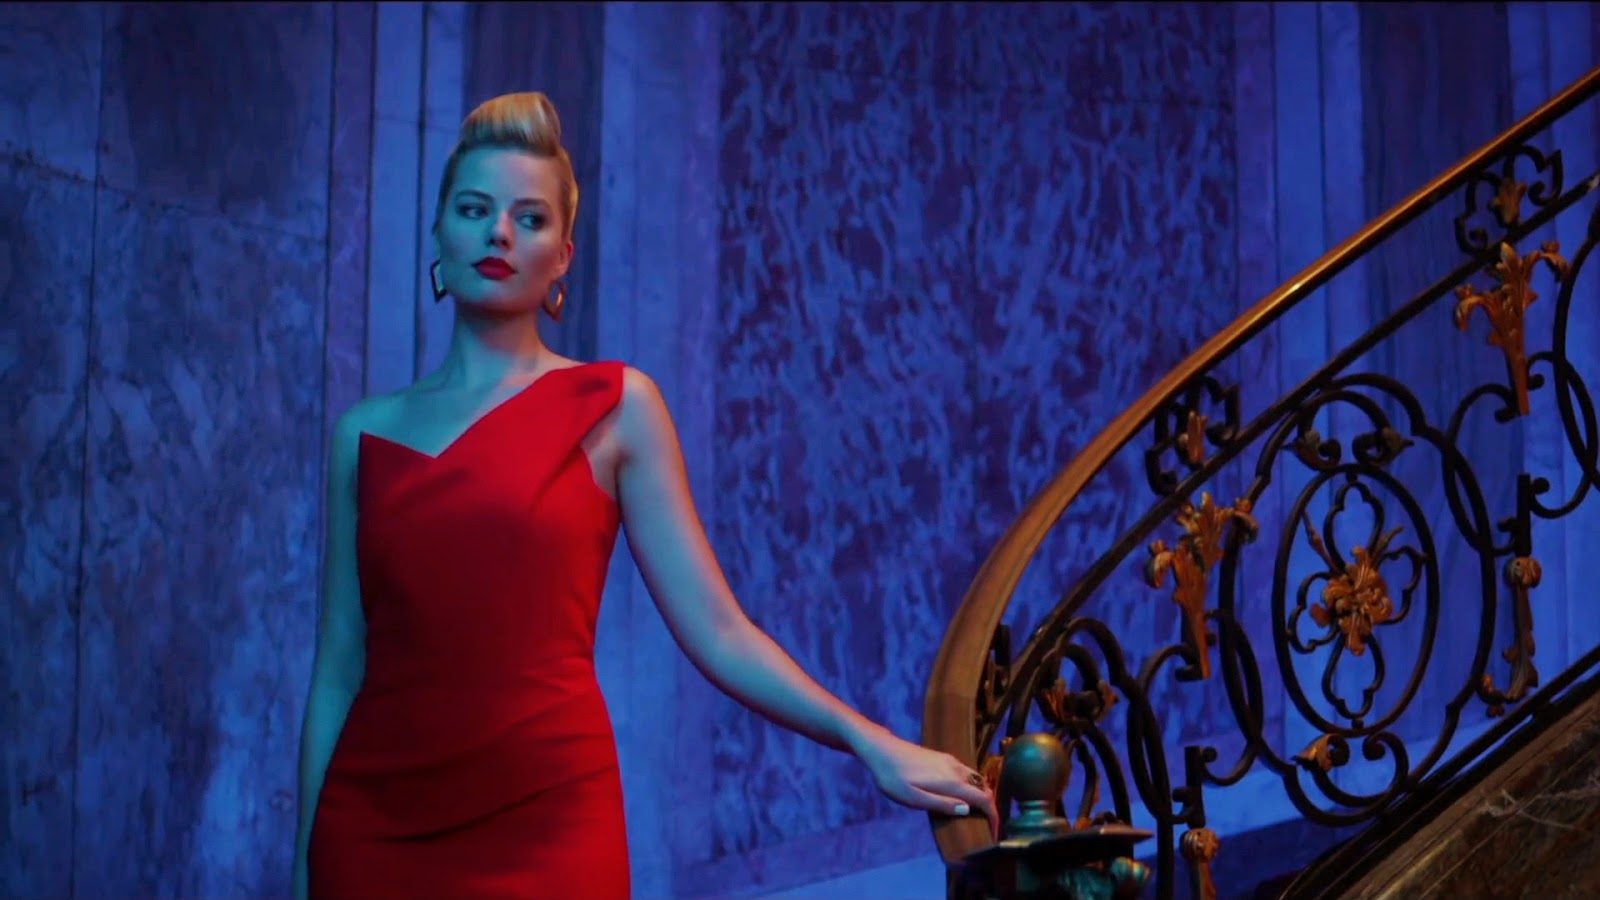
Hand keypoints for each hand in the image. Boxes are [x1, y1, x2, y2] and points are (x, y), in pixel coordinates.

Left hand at [852, 726, 999, 838]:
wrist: (880, 749)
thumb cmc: (893, 777)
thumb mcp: (913, 798)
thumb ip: (941, 804)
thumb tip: (967, 810)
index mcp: (951, 781)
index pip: (983, 798)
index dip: (993, 815)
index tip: (994, 830)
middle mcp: (956, 769)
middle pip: (984, 787)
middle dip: (990, 806)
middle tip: (986, 824)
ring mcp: (950, 761)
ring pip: (976, 778)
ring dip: (981, 795)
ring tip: (976, 812)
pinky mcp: (943, 757)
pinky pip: (967, 772)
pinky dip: (972, 786)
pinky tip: (961, 794)